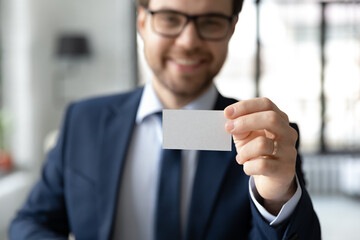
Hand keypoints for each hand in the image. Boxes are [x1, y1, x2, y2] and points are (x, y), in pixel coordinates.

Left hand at [224, 98, 297, 214]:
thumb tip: (229, 120)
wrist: (270, 181)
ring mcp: (289, 151)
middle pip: (271, 118)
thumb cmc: (257, 154)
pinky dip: (248, 166)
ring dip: (244, 151)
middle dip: (245, 122)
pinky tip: (247, 167)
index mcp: (279, 120)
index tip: (227, 112)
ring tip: (240, 158)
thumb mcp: (246, 137)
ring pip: (263, 144)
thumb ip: (239, 127)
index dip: (246, 106)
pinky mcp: (285, 170)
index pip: (266, 104)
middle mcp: (288, 133)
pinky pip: (262, 165)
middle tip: (228, 128)